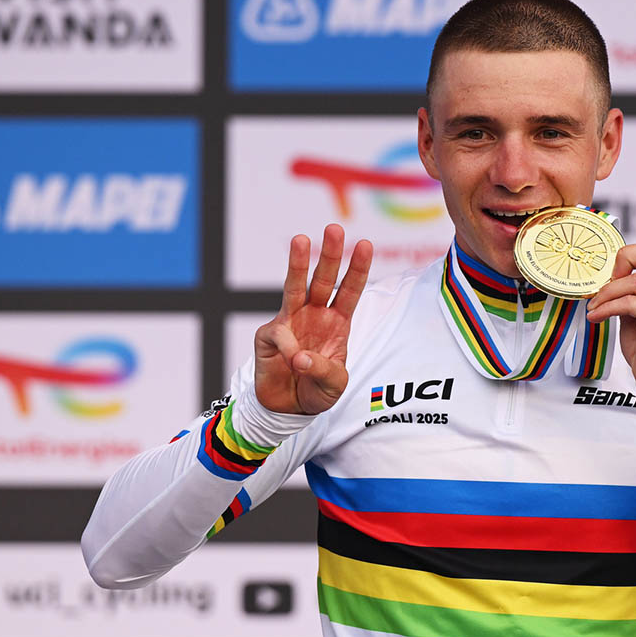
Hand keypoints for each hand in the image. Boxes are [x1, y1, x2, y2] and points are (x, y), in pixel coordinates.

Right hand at [254, 225, 372, 414]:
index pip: (350, 290)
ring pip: (295, 287)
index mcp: (337, 322)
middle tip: (335, 229)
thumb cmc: (316, 389)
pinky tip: (292, 364)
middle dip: (330, 254)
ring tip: (301, 239)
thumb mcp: (334, 385)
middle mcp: (315, 314)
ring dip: (298, 264)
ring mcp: (290, 321)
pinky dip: (289, 348)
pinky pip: (280, 334)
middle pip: (324, 279)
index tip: (366, 244)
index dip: (358, 269)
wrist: (288, 408)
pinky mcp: (269, 335)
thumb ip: (324, 371)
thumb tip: (300, 357)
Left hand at [585, 243, 635, 387]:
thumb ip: (634, 295)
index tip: (614, 272)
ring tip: (595, 306)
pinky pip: (627, 302)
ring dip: (607, 292)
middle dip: (624, 259)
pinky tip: (597, 316)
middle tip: (606, 278)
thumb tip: (611, 282)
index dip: (635, 255)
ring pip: (634, 281)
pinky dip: (606, 308)